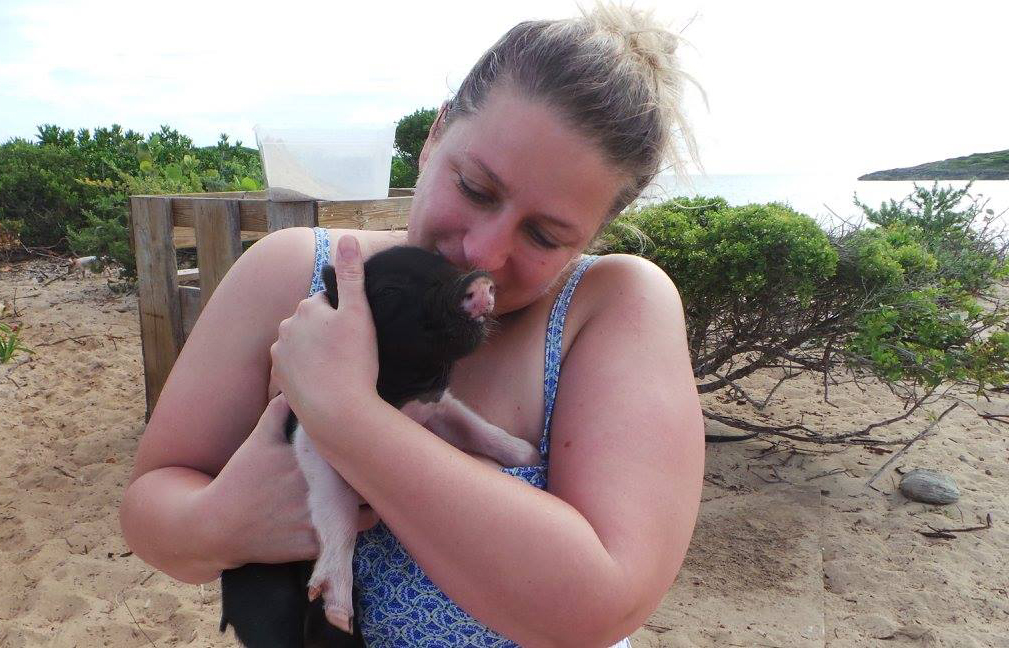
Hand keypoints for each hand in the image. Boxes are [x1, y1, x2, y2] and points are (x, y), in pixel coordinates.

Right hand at [202, 393, 377, 568]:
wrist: (217, 524)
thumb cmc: (239, 478)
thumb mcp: (258, 441)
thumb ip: (278, 413)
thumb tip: (292, 390)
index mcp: (311, 460)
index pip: (358, 453)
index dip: (369, 451)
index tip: (369, 451)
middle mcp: (318, 489)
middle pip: (367, 484)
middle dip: (372, 480)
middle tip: (370, 477)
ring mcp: (317, 519)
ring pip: (366, 515)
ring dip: (367, 509)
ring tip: (360, 503)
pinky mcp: (313, 545)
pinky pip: (347, 538)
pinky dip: (348, 531)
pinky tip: (343, 522)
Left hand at [270, 235, 380, 426]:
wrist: (338, 413)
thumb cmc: (354, 362)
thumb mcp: (359, 313)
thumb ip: (351, 274)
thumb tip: (346, 237)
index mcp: (305, 308)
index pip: (327, 301)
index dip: (345, 315)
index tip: (358, 334)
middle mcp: (286, 327)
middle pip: (313, 323)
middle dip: (328, 332)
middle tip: (352, 352)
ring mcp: (280, 355)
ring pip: (304, 345)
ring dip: (317, 352)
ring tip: (340, 369)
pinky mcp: (280, 380)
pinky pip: (297, 368)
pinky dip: (309, 372)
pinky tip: (326, 381)